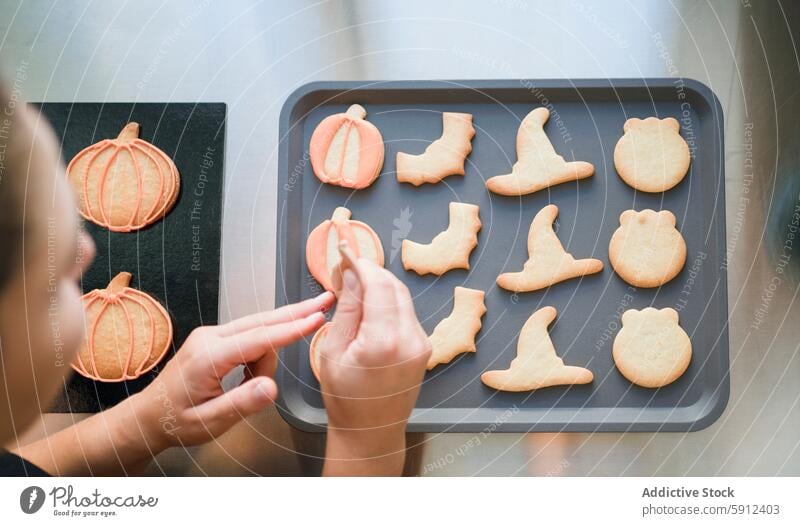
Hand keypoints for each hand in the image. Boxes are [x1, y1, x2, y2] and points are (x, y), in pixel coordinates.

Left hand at [132, 291, 333, 450]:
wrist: (149, 415)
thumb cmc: (177, 421)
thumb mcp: (210, 421)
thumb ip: (241, 404)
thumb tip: (272, 388)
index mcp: (209, 356)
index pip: (259, 339)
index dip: (291, 329)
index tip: (316, 318)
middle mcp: (211, 337)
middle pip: (262, 321)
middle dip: (295, 313)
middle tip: (325, 300)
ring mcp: (212, 335)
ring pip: (258, 332)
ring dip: (268, 356)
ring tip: (253, 387)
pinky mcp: (215, 338)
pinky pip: (249, 338)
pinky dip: (259, 354)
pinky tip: (250, 377)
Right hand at [320, 259, 430, 473]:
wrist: (371, 432)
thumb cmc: (346, 398)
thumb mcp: (334, 350)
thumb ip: (347, 308)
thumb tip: (351, 273)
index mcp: (384, 341)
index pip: (378, 285)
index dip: (362, 264)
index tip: (347, 252)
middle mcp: (410, 339)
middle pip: (394, 287)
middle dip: (372, 272)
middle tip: (348, 266)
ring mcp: (421, 343)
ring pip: (403, 298)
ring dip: (381, 286)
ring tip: (355, 285)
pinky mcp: (424, 347)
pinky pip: (407, 314)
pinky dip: (389, 303)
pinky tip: (370, 307)